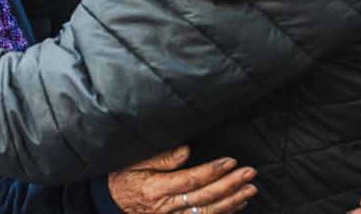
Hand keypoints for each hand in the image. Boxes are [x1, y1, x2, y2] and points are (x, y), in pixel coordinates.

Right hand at [108, 145, 256, 212]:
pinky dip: (222, 213)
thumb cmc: (123, 178)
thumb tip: (186, 151)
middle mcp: (166, 207)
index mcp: (156, 188)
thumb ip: (162, 158)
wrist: (110, 203)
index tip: (231, 161)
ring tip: (250, 189)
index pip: (190, 180)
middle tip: (250, 173)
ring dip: (232, 201)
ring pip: (208, 212)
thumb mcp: (136, 162)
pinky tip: (237, 204)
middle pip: (204, 197)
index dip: (213, 171)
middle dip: (230, 185)